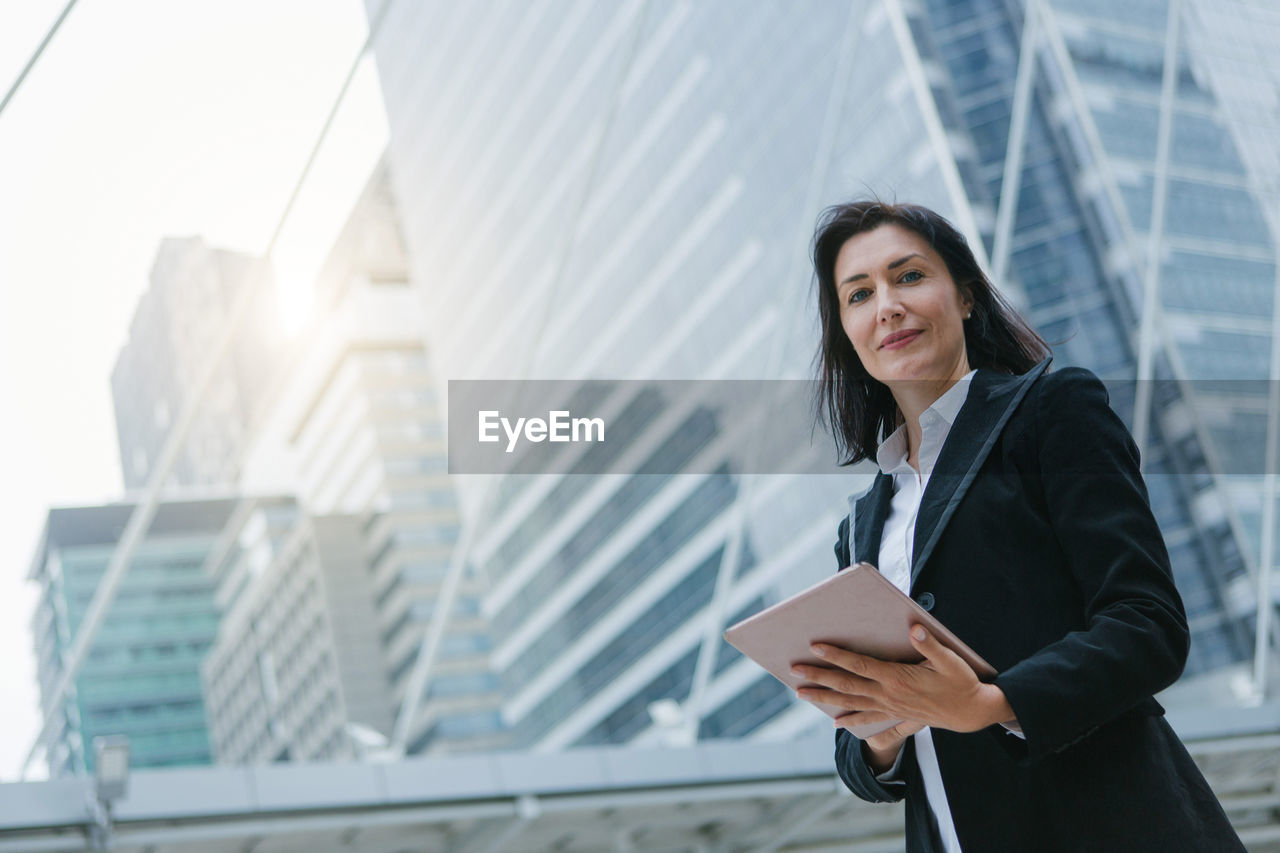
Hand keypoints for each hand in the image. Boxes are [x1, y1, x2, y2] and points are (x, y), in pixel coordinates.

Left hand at [791, 625, 1016, 734]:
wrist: (971, 712)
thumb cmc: (961, 681)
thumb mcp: (950, 660)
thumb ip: (930, 645)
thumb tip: (913, 628)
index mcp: (897, 678)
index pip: (860, 665)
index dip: (836, 656)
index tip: (815, 646)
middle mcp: (888, 694)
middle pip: (846, 685)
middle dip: (819, 677)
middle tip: (794, 671)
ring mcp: (889, 706)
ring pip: (850, 702)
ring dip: (824, 697)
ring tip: (800, 692)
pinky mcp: (894, 714)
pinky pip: (867, 717)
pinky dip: (849, 719)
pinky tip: (835, 721)